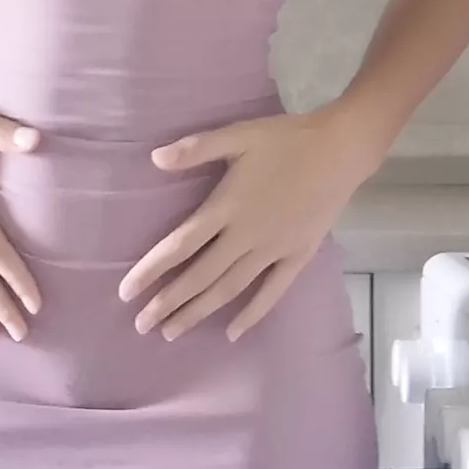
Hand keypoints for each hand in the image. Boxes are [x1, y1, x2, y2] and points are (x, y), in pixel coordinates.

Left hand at [118, 105, 367, 341]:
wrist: (342, 149)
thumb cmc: (286, 139)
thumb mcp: (238, 134)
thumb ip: (196, 148)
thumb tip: (154, 158)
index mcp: (227, 206)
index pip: (180, 246)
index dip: (151, 271)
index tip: (126, 293)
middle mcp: (247, 235)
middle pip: (200, 277)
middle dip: (168, 303)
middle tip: (142, 325)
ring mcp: (274, 250)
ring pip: (230, 289)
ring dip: (199, 312)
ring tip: (172, 332)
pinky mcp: (298, 256)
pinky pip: (272, 292)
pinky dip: (252, 314)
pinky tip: (232, 333)